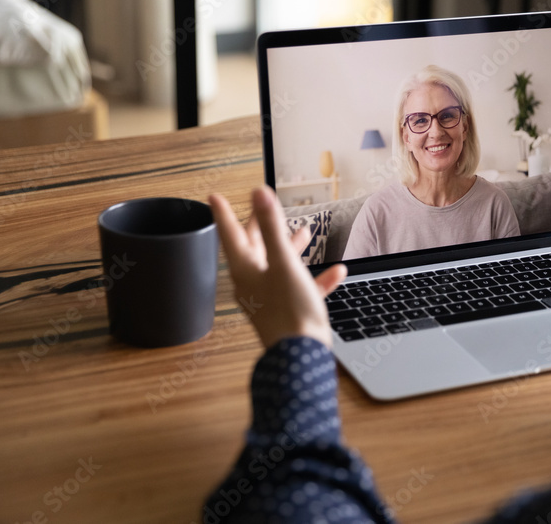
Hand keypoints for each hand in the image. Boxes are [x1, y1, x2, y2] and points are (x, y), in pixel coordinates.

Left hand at [209, 186, 345, 348]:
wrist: (301, 356)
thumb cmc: (289, 312)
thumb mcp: (283, 262)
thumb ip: (271, 227)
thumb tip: (258, 194)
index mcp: (245, 269)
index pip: (230, 234)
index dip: (223, 213)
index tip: (214, 197)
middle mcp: (254, 283)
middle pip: (255, 248)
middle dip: (264, 227)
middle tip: (263, 210)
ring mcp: (270, 297)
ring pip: (279, 265)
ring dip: (292, 247)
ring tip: (306, 232)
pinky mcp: (288, 310)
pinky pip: (301, 287)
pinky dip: (316, 277)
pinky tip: (335, 272)